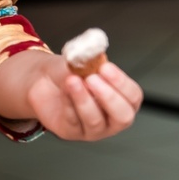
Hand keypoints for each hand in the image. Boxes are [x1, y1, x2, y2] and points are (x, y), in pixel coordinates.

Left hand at [0, 51, 141, 140]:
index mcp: (124, 100)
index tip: (106, 68)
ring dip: (84, 99)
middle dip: (109, 97)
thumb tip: (94, 47)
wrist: (45, 82)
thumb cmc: (72, 72)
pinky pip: (73, 122)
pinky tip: (64, 90)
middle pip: (123, 116)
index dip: (122, 83)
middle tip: (93, 79)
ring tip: (73, 80)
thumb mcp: (84, 61)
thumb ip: (92, 56)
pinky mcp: (72, 132)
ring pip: (95, 121)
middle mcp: (113, 118)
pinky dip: (68, 104)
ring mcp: (94, 129)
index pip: (133, 96)